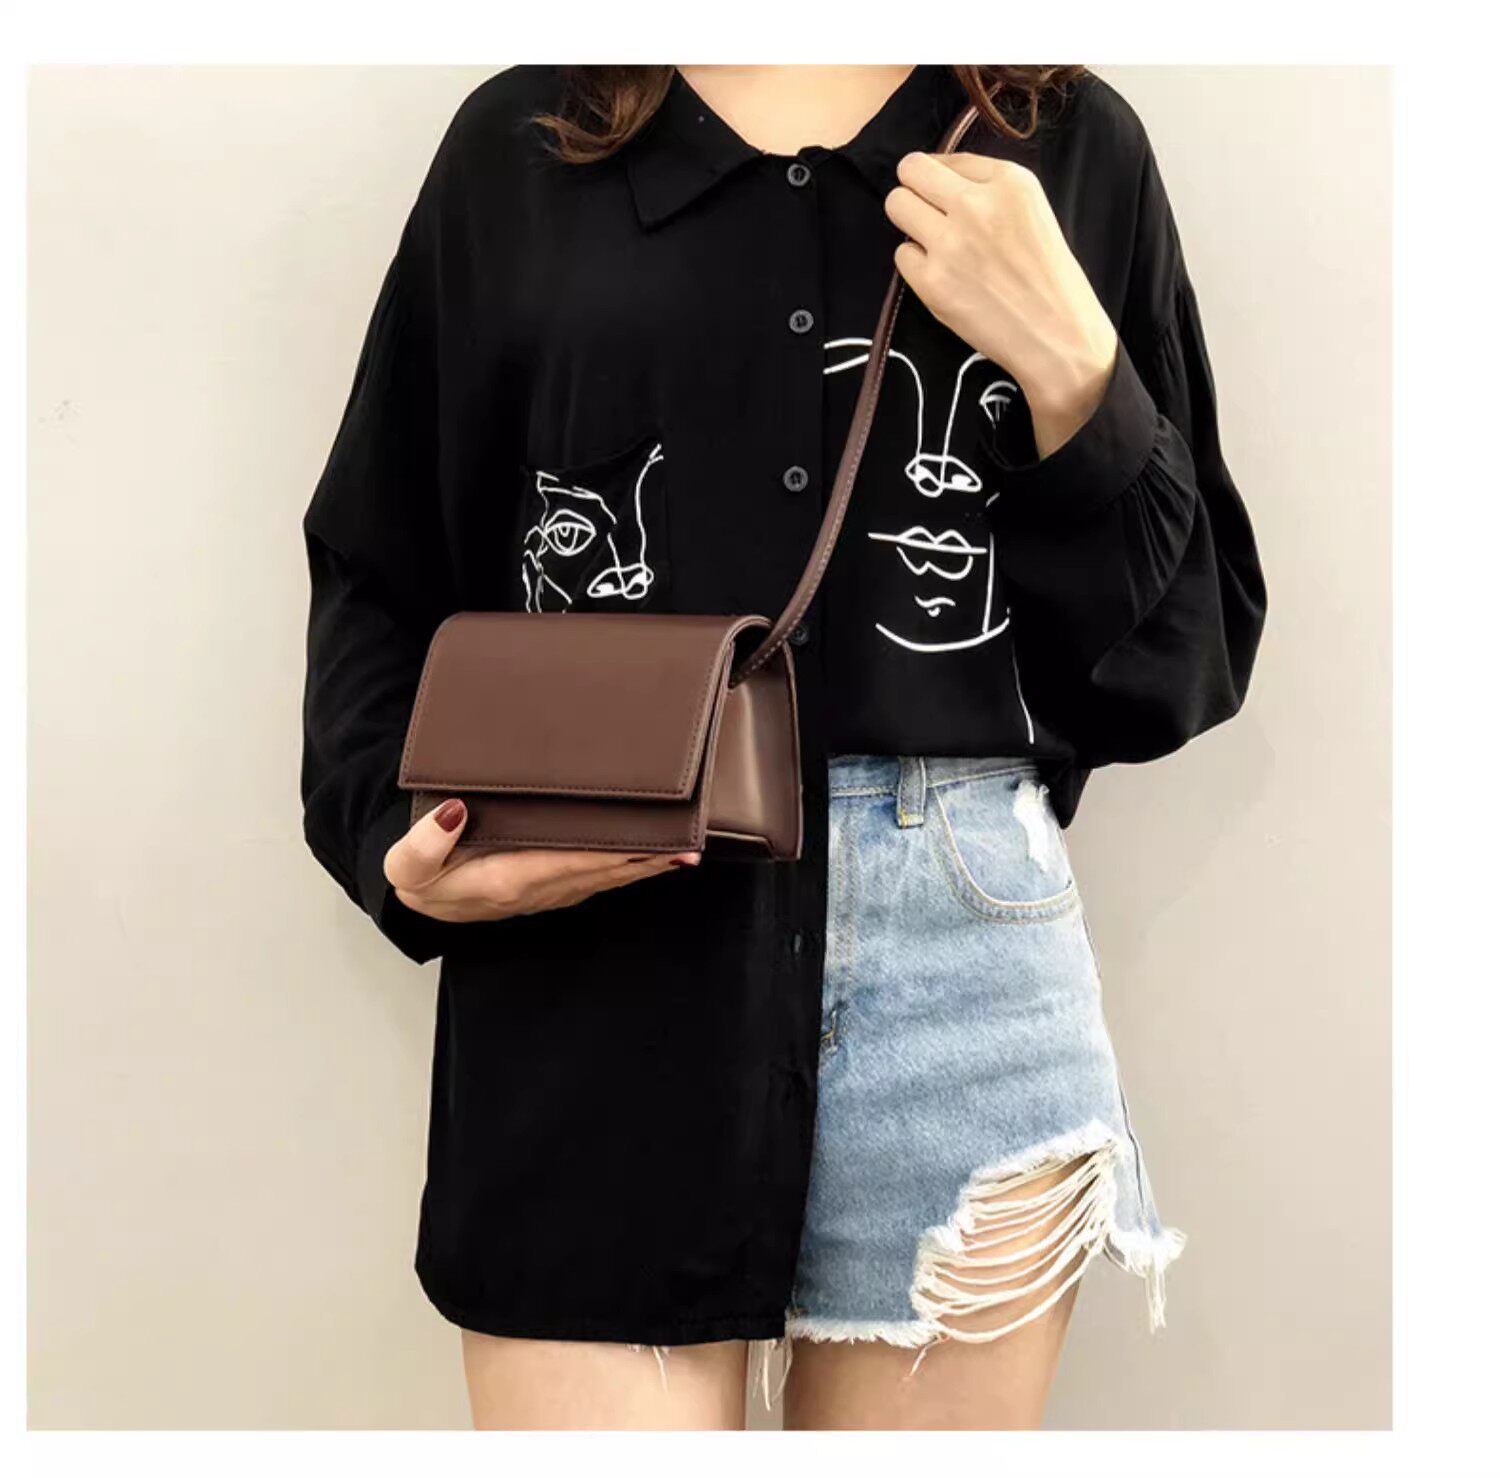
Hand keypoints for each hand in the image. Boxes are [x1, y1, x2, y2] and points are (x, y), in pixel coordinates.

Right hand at [383, 798, 699, 921]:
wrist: (423, 902)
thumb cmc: (422, 877)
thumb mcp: (406, 865)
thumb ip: (425, 844)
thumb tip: (453, 813)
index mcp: (510, 878)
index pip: (572, 862)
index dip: (614, 855)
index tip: (650, 846)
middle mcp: (540, 889)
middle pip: (603, 872)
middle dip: (646, 861)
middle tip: (688, 845)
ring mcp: (551, 891)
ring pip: (608, 877)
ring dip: (646, 866)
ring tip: (685, 850)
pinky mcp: (555, 887)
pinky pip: (600, 877)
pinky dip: (630, 867)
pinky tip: (654, 857)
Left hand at [886, 151, 1119, 457]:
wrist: (1056, 335)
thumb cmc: (1047, 274)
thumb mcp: (1032, 209)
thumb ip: (987, 185)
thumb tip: (936, 173)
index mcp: (1009, 181)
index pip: (945, 158)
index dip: (939, 178)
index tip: (947, 198)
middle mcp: (976, 205)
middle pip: (910, 172)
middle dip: (913, 190)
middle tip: (927, 213)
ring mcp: (950, 243)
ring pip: (897, 206)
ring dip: (909, 222)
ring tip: (934, 243)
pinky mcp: (932, 281)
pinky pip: (901, 254)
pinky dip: (916, 264)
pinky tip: (943, 276)